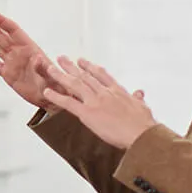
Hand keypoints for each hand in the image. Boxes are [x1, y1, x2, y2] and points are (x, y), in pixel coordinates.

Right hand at [0, 9, 56, 108]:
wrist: (53, 98)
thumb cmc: (56, 85)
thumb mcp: (51, 77)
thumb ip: (43, 68)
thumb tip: (37, 58)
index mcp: (30, 48)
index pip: (13, 30)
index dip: (1, 21)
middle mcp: (19, 52)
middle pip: (0, 34)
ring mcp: (12, 62)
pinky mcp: (7, 74)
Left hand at [41, 57, 155, 149]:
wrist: (141, 134)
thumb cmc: (145, 124)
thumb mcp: (143, 107)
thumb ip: (138, 98)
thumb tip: (140, 92)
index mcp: (117, 91)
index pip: (101, 75)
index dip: (90, 67)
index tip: (81, 60)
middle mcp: (104, 92)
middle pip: (84, 76)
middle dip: (71, 66)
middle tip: (61, 58)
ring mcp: (95, 101)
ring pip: (74, 84)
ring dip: (60, 75)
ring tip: (50, 68)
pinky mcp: (88, 113)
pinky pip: (68, 102)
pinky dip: (56, 96)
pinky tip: (46, 92)